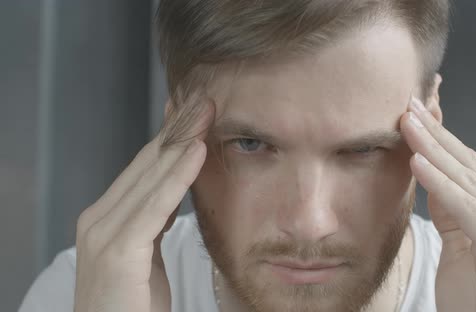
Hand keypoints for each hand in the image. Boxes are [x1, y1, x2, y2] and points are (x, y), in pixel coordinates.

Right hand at [73, 102, 213, 311]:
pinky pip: (155, 205)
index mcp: (107, 218)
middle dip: (176, 130)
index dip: (169, 138)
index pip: (144, 168)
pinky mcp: (118, 251)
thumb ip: (153, 222)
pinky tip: (196, 150)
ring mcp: (103, 233)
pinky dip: (177, 176)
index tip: (190, 110)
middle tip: (202, 97)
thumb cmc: (132, 305)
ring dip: (181, 141)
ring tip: (205, 111)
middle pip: (147, 164)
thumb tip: (172, 193)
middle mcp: (99, 219)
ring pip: (151, 177)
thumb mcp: (146, 255)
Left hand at [400, 97, 475, 311]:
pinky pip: (468, 211)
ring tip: (407, 125)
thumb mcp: (461, 251)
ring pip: (470, 182)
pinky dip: (441, 185)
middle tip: (409, 106)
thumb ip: (452, 215)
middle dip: (438, 135)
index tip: (417, 115)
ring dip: (434, 150)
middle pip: (472, 168)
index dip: (444, 140)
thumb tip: (430, 176)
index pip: (474, 169)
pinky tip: (418, 163)